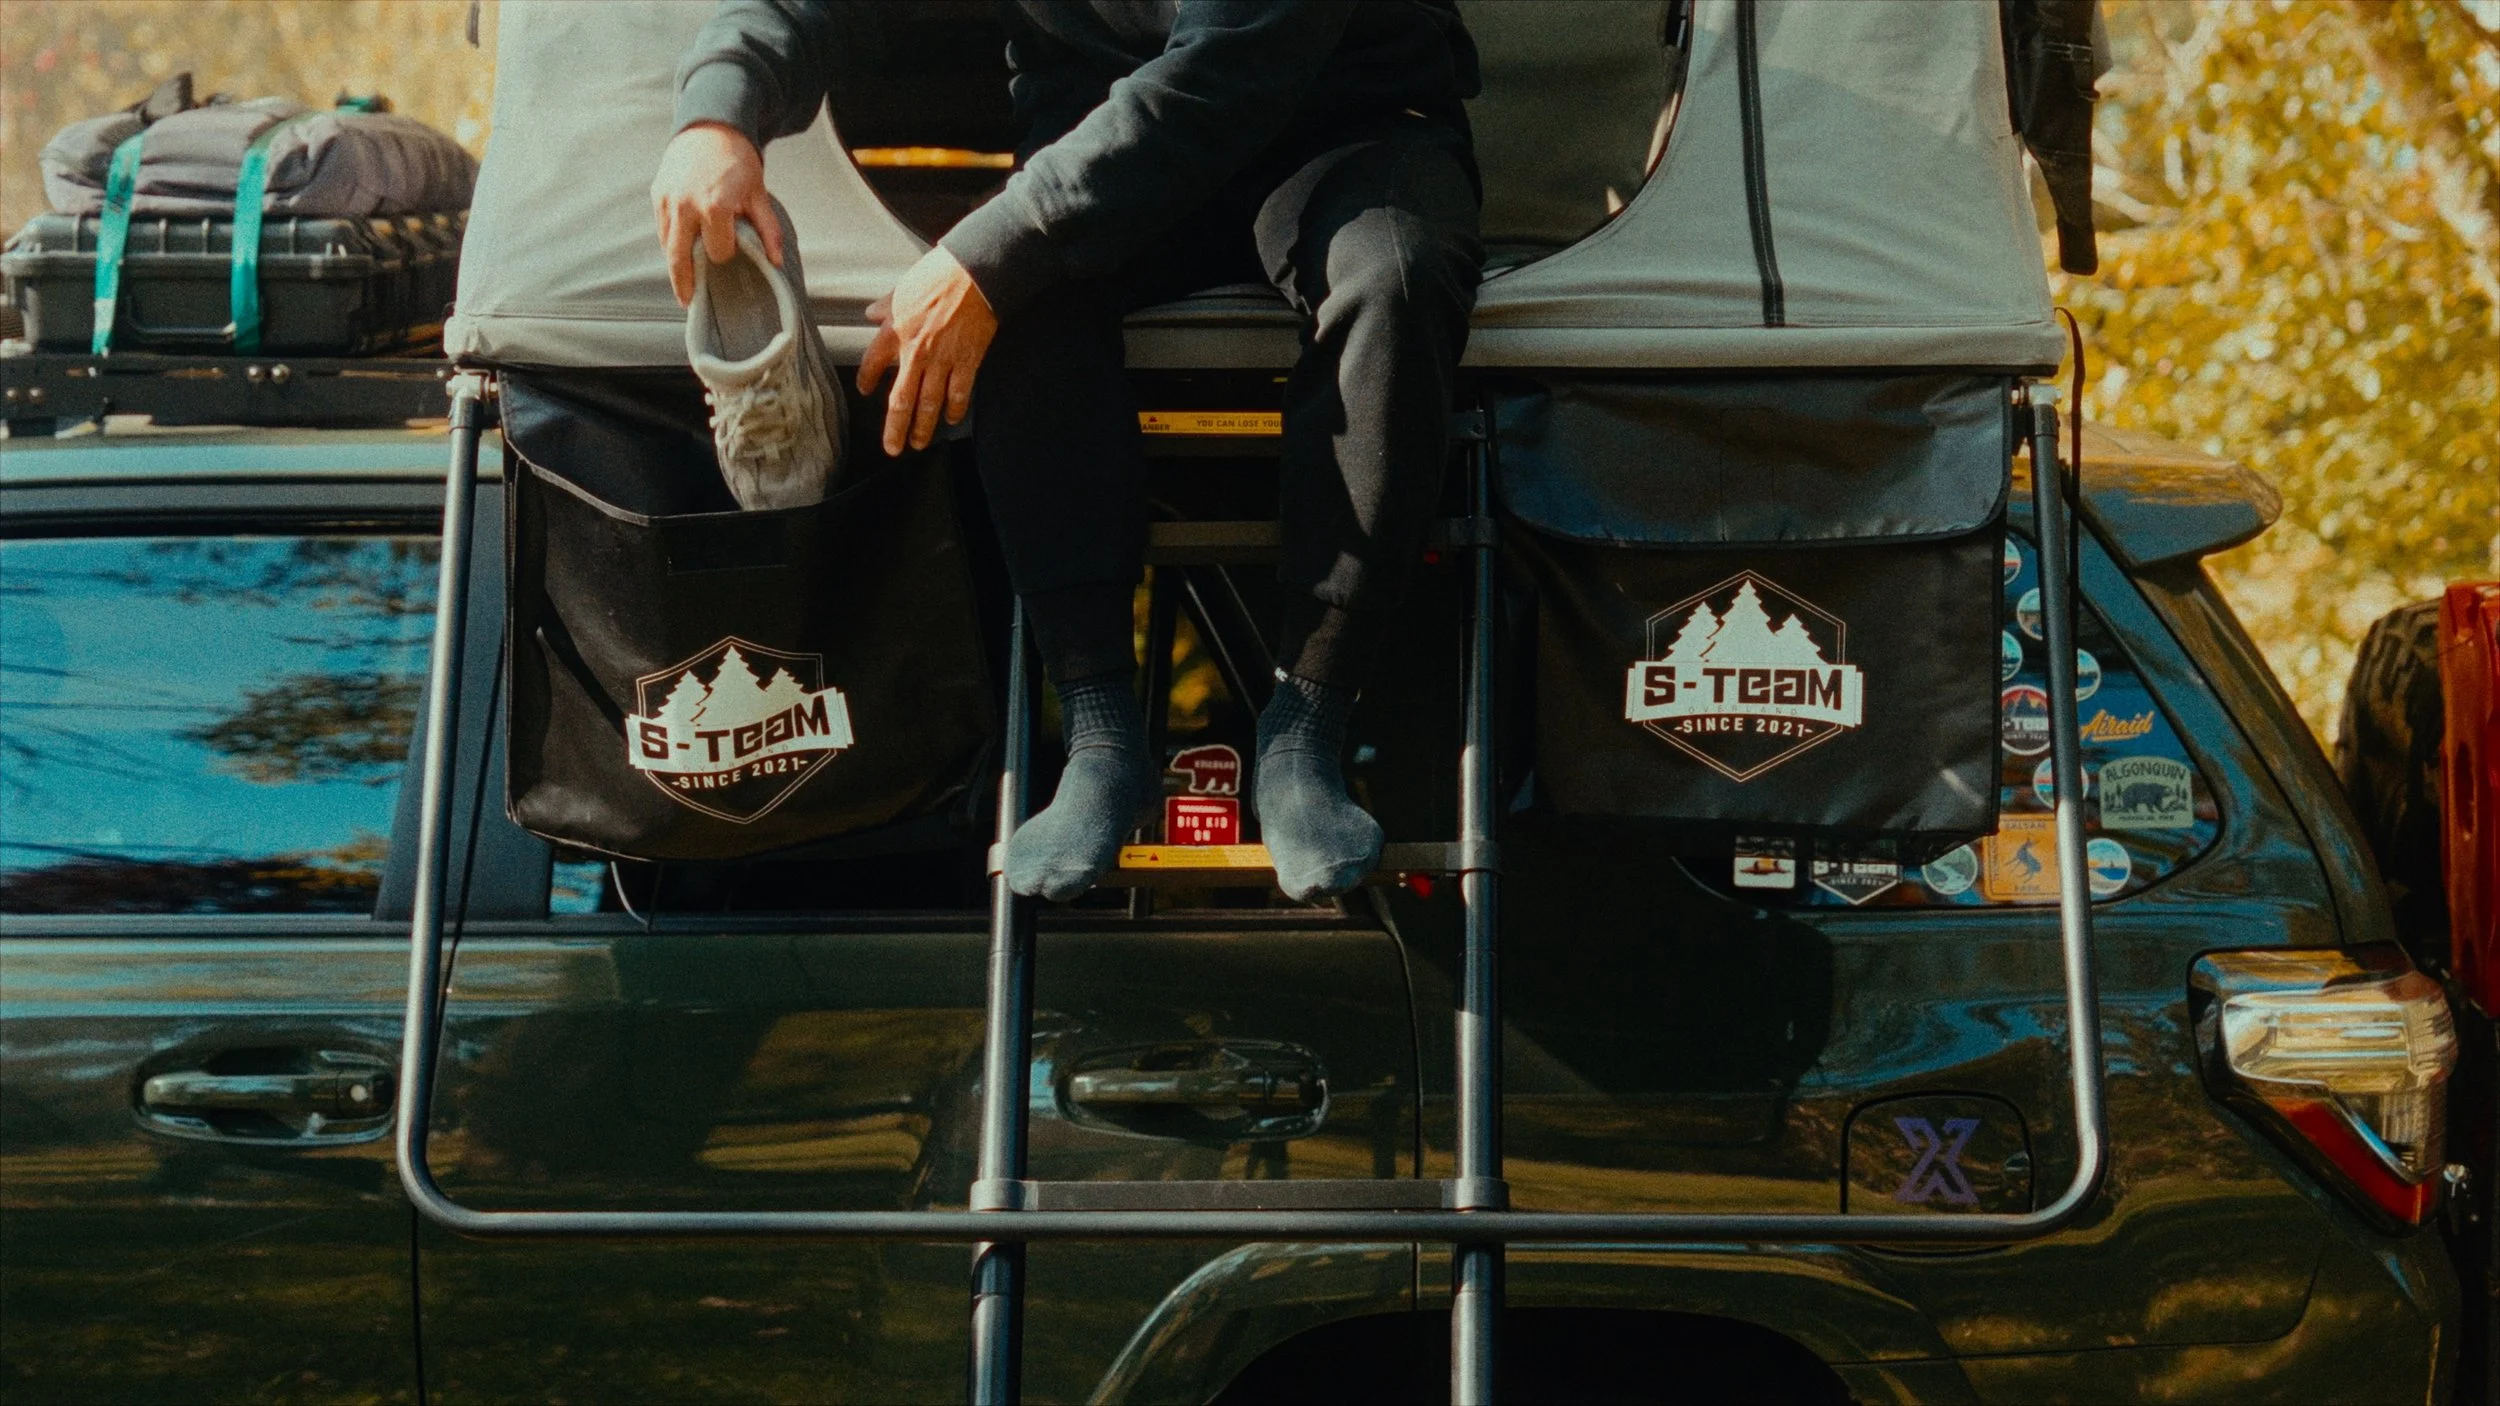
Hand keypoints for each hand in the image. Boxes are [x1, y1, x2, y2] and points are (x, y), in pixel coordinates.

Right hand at [651, 122, 782, 305]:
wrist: (711, 127)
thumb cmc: (738, 161)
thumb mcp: (759, 194)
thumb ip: (768, 230)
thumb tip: (776, 262)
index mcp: (714, 206)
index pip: (717, 251)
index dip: (725, 255)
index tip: (730, 253)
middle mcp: (685, 206)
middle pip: (680, 259)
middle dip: (685, 283)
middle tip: (688, 302)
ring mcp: (667, 200)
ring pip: (667, 245)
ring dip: (675, 265)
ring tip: (683, 283)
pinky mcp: (657, 194)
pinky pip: (661, 229)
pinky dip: (669, 243)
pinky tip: (678, 253)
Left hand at [857, 246, 996, 454]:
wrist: (974, 274)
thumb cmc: (938, 275)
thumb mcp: (902, 287)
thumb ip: (886, 306)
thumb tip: (871, 313)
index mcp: (894, 331)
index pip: (872, 364)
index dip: (866, 380)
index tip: (864, 391)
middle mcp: (914, 351)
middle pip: (901, 399)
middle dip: (895, 428)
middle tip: (892, 448)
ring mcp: (942, 360)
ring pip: (929, 403)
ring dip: (923, 427)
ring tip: (919, 444)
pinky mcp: (967, 361)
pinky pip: (959, 393)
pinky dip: (955, 409)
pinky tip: (951, 420)